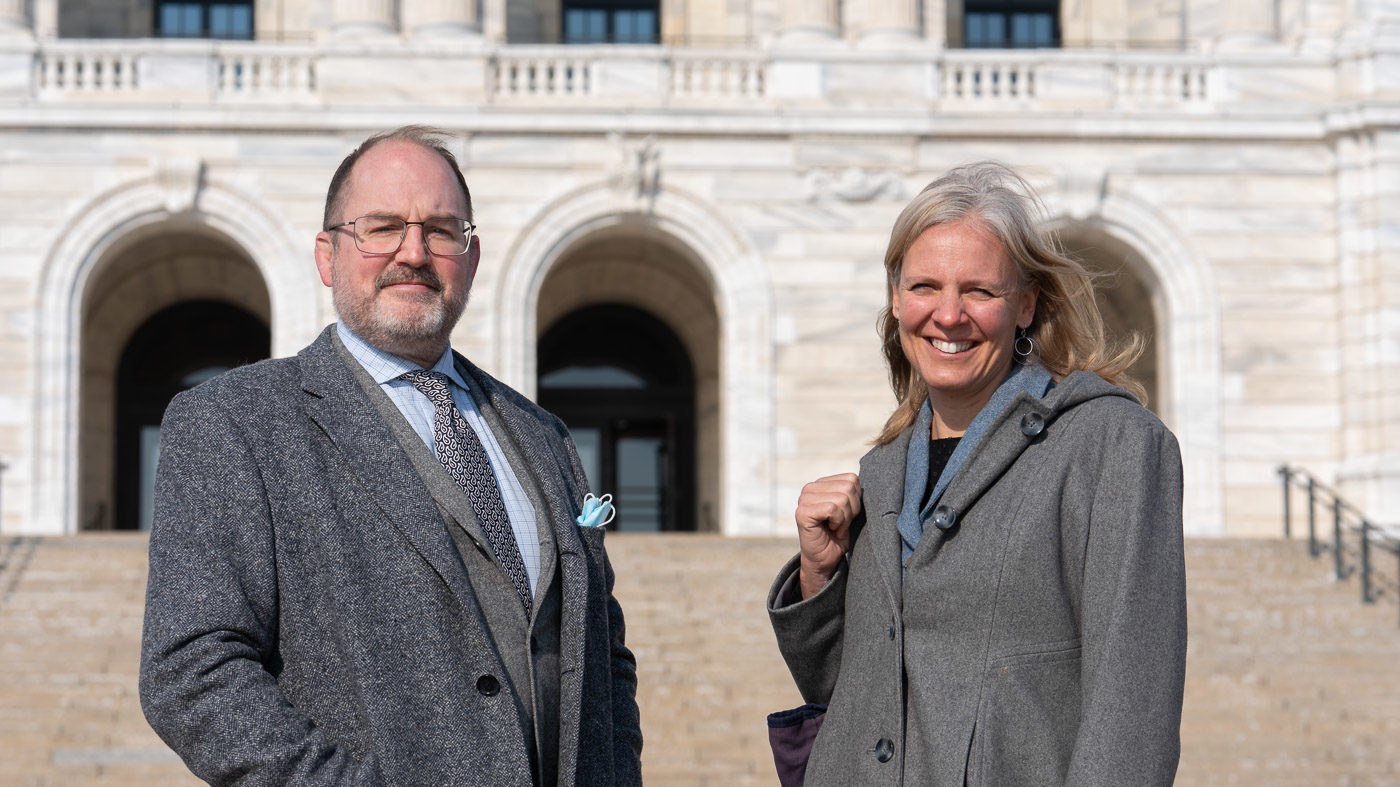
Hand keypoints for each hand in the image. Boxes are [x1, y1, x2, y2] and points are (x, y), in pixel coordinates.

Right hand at [794, 473, 861, 598]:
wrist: (825, 561)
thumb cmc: (838, 536)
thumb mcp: (849, 510)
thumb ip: (853, 493)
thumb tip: (873, 478)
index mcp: (821, 483)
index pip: (852, 479)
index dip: (856, 500)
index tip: (846, 516)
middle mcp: (810, 488)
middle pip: (848, 487)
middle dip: (851, 510)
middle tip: (841, 524)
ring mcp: (804, 499)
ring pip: (842, 498)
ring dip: (844, 518)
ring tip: (836, 527)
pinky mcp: (803, 512)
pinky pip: (832, 509)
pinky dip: (838, 523)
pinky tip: (831, 530)